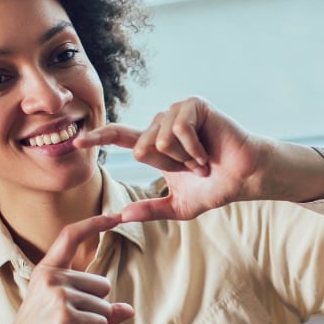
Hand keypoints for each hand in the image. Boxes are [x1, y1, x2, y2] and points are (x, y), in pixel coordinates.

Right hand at [0, 212, 134, 323]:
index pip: (71, 236)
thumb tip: (128, 310)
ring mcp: (58, 294)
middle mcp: (52, 277)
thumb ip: (96, 309)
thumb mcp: (65, 315)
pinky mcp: (66, 315)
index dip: (95, 223)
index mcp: (47, 271)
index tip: (116, 214)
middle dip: (95, 310)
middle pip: (103, 285)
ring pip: (105, 308)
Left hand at [72, 97, 323, 222]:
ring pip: (158, 140)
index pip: (121, 137)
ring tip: (202, 159)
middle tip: (193, 169)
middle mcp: (163, 124)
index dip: (99, 138)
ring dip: (183, 159)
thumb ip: (150, 211)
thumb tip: (120, 217)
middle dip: (169, 166)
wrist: (244, 177)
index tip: (78, 140)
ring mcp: (177, 112)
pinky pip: (177, 131)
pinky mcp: (193, 106)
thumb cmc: (216, 187)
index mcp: (156, 144)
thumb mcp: (178, 206)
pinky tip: (207, 151)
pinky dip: (193, 149)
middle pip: (141, 147)